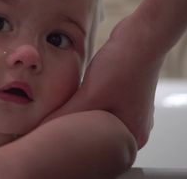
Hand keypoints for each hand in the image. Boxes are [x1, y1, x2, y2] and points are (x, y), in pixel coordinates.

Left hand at [47, 14, 164, 147]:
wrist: (143, 35)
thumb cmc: (125, 64)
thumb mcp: (90, 95)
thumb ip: (67, 116)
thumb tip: (43, 128)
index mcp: (132, 136)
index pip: (95, 151)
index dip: (73, 143)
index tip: (54, 134)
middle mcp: (134, 127)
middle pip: (96, 136)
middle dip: (75, 128)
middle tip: (54, 120)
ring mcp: (131, 111)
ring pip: (96, 119)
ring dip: (79, 113)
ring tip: (64, 106)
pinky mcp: (124, 95)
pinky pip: (100, 105)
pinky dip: (86, 102)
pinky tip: (77, 95)